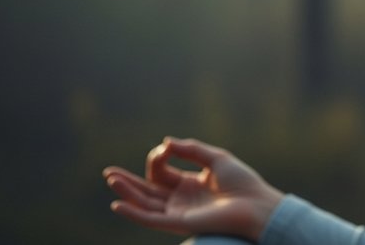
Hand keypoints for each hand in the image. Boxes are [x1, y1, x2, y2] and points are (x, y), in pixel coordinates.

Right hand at [103, 137, 283, 241]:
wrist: (256, 204)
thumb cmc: (242, 182)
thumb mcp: (216, 158)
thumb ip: (191, 149)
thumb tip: (165, 142)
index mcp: (190, 184)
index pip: (162, 172)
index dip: (159, 157)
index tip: (166, 148)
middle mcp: (181, 200)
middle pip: (147, 190)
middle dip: (128, 181)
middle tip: (108, 172)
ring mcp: (178, 212)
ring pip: (145, 203)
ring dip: (126, 192)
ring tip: (110, 180)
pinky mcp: (179, 223)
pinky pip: (150, 220)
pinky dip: (133, 213)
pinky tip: (118, 204)